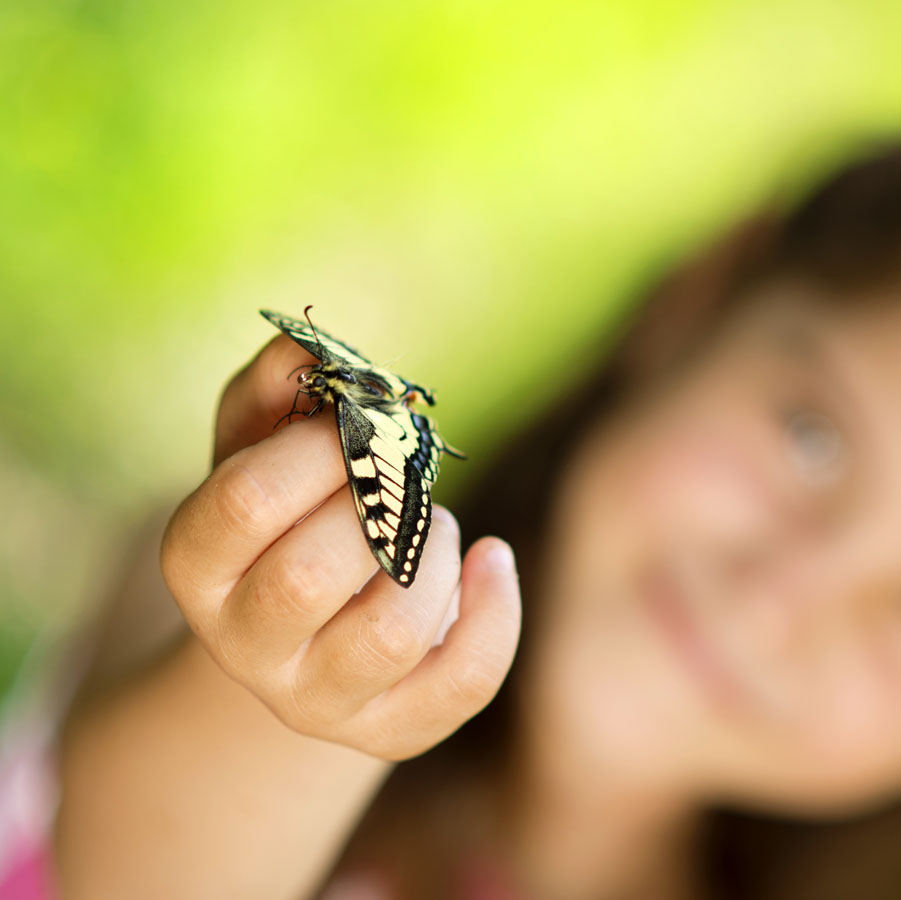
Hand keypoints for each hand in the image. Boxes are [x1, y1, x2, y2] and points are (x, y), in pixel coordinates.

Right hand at [161, 335, 520, 758]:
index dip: (316, 448)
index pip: (244, 501)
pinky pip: (460, 681)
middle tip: (399, 471)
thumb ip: (272, 389)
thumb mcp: (260, 446)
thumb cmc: (283, 518)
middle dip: (378, 500)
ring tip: (432, 523)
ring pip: (391, 631)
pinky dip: (496, 612)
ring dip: (432, 551)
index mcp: (197, 567)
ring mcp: (314, 701)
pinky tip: (490, 560)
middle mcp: (242, 646)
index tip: (358, 424)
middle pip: (312, 573)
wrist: (298, 629)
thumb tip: (303, 344)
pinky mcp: (387, 729)